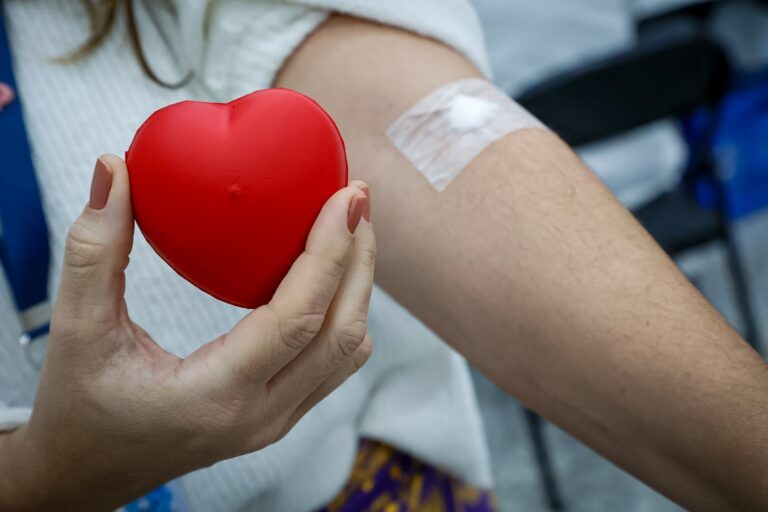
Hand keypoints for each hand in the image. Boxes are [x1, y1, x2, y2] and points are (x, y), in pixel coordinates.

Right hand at [0, 155, 374, 510]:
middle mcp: (261, 415)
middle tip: (357, 198)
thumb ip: (93, 250)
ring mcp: (276, 421)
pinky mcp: (279, 415)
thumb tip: (116, 168)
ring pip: (348, 352)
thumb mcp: (74, 330)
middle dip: (358, 260)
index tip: (345, 198)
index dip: (329, 253)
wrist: (87, 472)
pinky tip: (326, 274)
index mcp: (215, 396)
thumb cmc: (78, 407)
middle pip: (342, 333)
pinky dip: (343, 311)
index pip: (296, 319)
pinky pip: (334, 362)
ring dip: (358, 287)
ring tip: (349, 229)